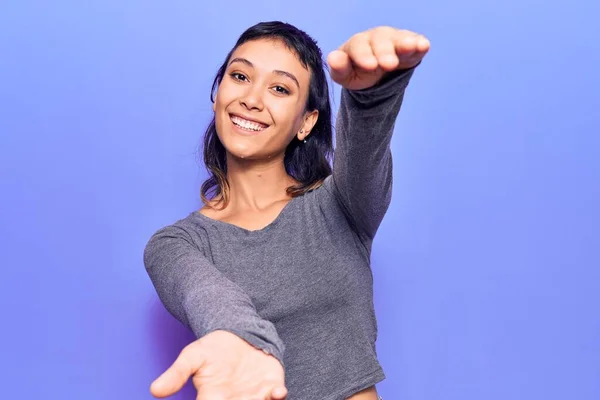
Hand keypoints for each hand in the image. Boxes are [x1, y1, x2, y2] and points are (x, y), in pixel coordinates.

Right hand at [150, 330, 287, 399]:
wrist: (238, 333)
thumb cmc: (213, 348)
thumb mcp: (192, 356)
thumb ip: (177, 374)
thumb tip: (154, 390)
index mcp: (212, 399)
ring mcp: (255, 396)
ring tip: (259, 398)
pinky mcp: (272, 386)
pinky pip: (277, 397)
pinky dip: (278, 397)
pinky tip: (277, 392)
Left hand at [327, 26, 429, 90]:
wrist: (374, 71)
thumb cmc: (357, 71)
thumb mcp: (345, 75)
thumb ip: (339, 68)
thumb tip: (334, 59)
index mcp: (357, 44)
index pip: (358, 47)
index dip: (363, 55)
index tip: (369, 66)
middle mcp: (376, 38)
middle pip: (380, 42)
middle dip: (384, 52)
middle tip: (388, 65)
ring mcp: (394, 40)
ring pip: (399, 40)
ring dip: (404, 43)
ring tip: (410, 47)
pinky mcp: (410, 45)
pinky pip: (416, 43)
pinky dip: (419, 44)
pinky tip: (424, 45)